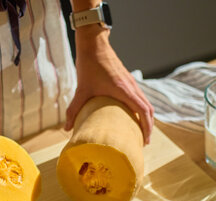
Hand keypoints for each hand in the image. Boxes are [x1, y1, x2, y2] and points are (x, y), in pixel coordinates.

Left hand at [65, 27, 154, 143]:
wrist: (94, 44)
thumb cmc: (89, 65)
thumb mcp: (81, 90)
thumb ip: (73, 110)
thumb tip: (66, 129)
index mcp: (124, 90)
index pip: (144, 111)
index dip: (147, 127)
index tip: (145, 141)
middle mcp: (132, 86)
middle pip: (149, 109)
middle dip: (148, 126)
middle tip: (144, 142)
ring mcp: (132, 82)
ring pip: (146, 102)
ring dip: (146, 117)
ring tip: (140, 131)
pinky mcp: (128, 79)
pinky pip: (140, 97)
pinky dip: (141, 108)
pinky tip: (133, 115)